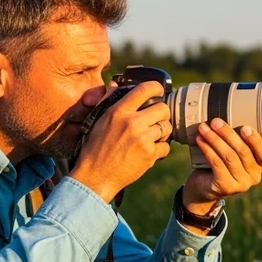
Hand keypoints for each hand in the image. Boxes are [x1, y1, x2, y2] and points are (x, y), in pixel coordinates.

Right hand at [68, 81, 172, 202]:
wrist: (95, 177)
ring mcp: (142, 139)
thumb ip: (108, 101)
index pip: (145, 89)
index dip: (156, 87)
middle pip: (163, 108)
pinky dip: (160, 149)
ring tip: (151, 137)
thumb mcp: (97, 121)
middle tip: (155, 120)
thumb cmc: (94, 149)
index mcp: (118, 112)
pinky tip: (149, 151)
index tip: (158, 91)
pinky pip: (166, 146)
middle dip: (162, 114)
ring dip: (162, 132)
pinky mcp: (149, 155)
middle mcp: (132, 122)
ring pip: (167, 127)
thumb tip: (115, 85)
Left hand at [183, 118, 261, 210]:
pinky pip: (217, 164)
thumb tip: (224, 120)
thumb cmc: (219, 164)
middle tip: (215, 122)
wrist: (203, 188)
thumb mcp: (232, 152)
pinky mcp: (226, 187)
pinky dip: (208, 150)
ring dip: (215, 139)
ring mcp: (241, 184)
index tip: (244, 127)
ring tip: (203, 128)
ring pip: (229, 157)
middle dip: (228, 134)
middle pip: (243, 151)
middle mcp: (254, 177)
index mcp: (259, 166)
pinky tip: (200, 140)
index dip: (256, 140)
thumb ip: (235, 141)